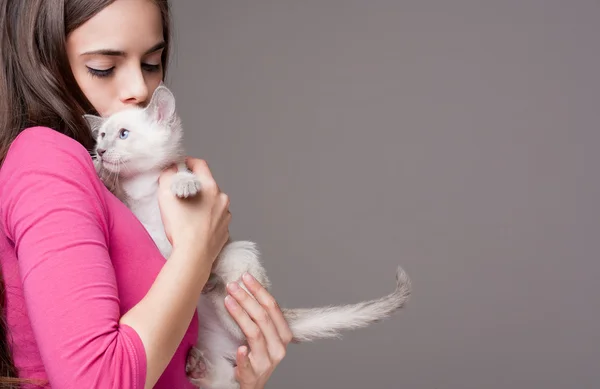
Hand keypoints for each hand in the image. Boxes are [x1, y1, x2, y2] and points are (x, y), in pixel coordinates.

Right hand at [158, 157, 229, 263]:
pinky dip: (207, 219)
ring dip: (202, 204)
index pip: (201, 165)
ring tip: (188, 215)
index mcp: (209, 187)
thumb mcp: (166, 195)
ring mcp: (225, 215)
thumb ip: (168, 176)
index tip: (183, 165)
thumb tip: (171, 169)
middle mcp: (222, 198)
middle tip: (181, 195)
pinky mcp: (225, 230)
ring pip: (213, 203)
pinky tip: (196, 227)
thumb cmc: (181, 226)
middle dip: (194, 187)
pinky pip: (216, 219)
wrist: (194, 255)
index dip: (189, 163)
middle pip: (207, 185)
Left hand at [225, 272, 292, 388]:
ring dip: (240, 315)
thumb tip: (248, 288)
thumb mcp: (267, 335)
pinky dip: (244, 357)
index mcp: (284, 335)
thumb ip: (263, 317)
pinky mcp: (252, 375)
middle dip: (247, 298)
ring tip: (227, 300)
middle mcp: (278, 348)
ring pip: (254, 334)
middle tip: (232, 286)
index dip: (259, 290)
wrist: (254, 383)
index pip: (273, 307)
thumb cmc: (259, 355)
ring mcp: (266, 362)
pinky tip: (239, 349)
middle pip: (263, 317)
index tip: (246, 277)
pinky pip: (248, 364)